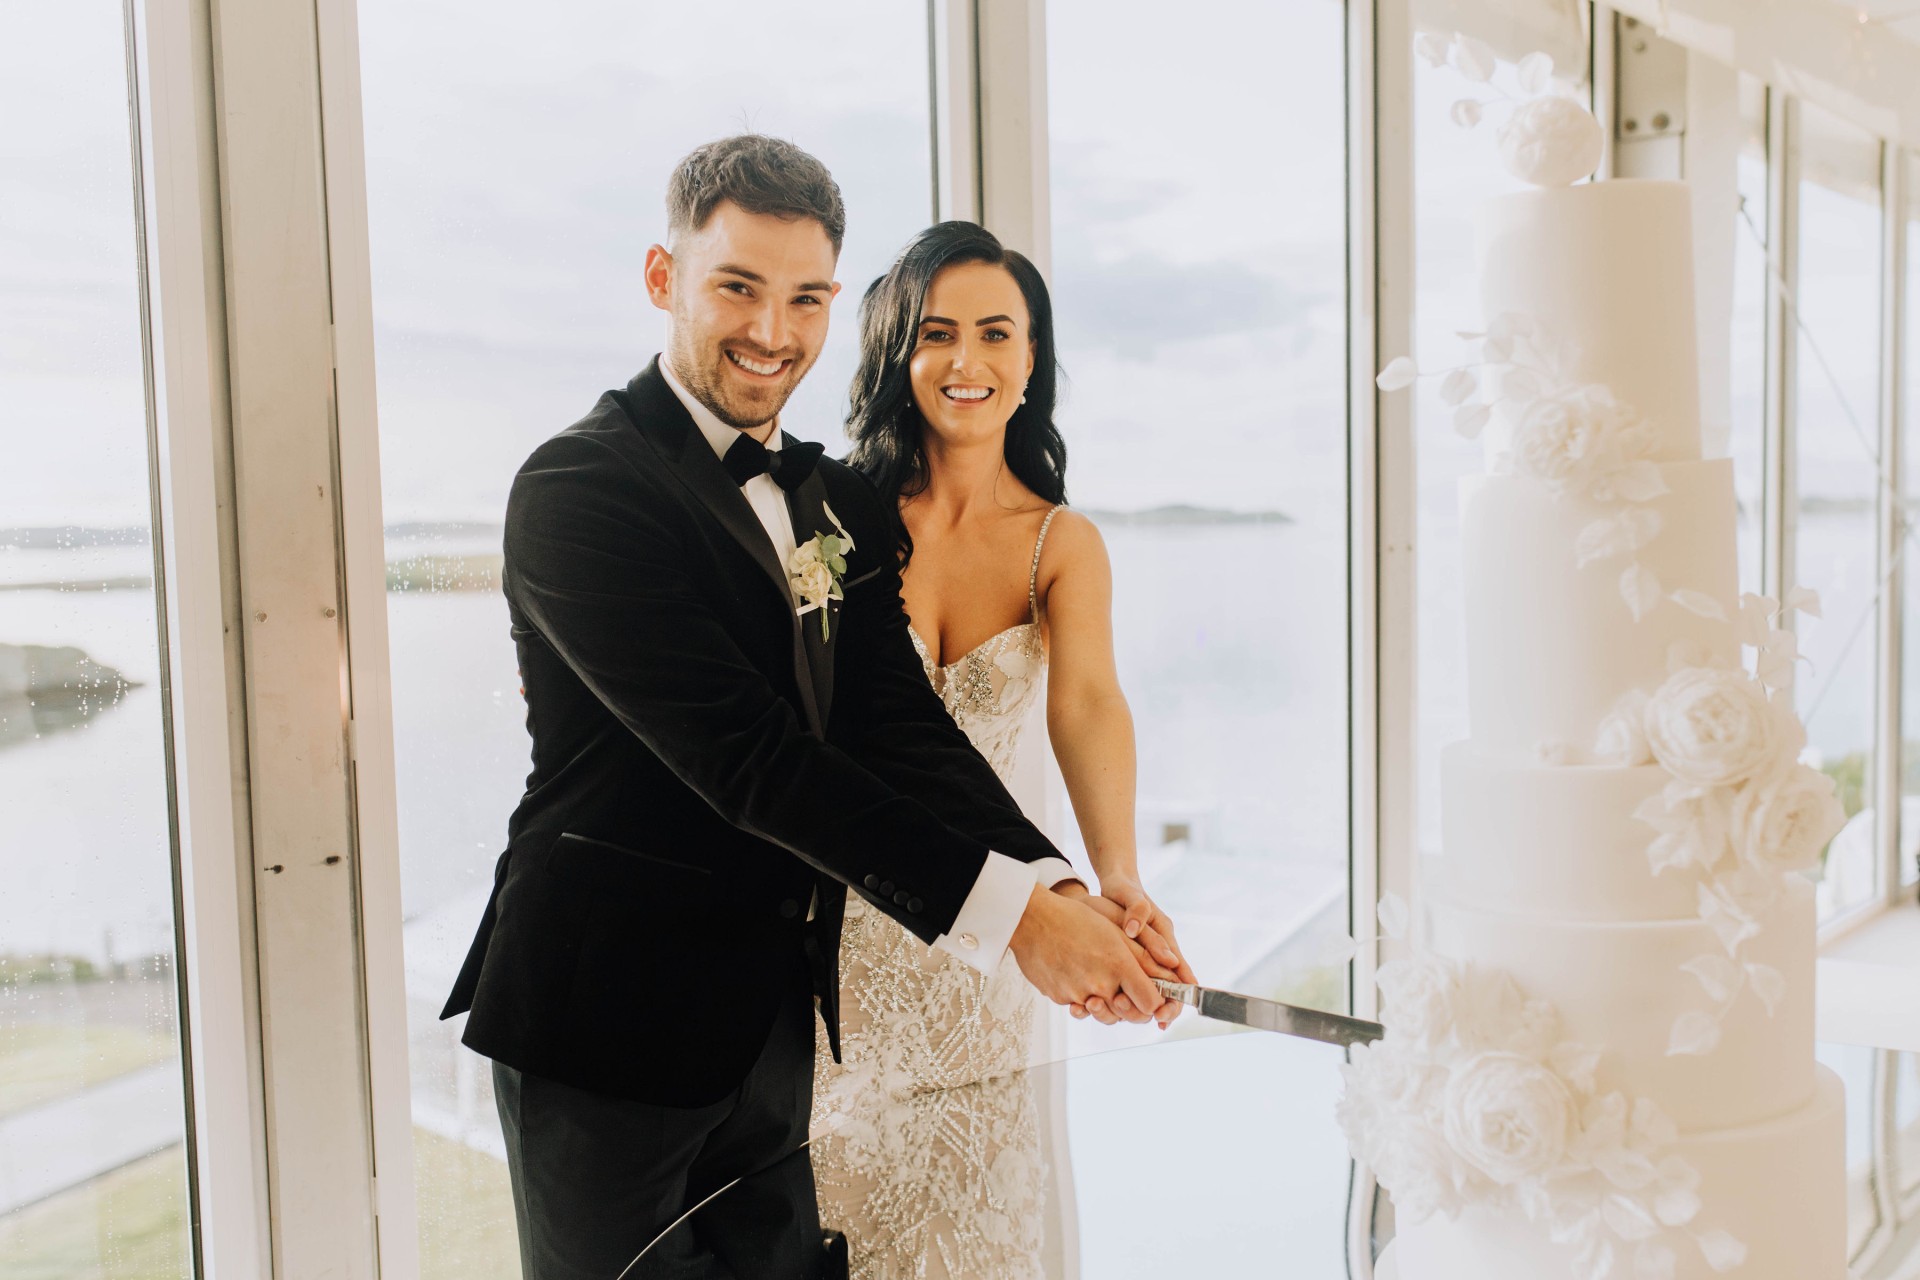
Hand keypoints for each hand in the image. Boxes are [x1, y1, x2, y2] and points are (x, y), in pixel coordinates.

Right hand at [1009, 885, 1165, 1025]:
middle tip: (1128, 991)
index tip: (1154, 994)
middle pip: (1127, 1015)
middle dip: (1132, 1006)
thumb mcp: (1116, 929)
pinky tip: (1077, 973)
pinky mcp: (1059, 998)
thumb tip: (1172, 971)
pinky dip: (1082, 995)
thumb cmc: (1076, 918)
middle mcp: (1099, 985)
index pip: (1150, 1002)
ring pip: (1102, 1012)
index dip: (1156, 1001)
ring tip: (1101, 981)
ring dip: (1107, 1002)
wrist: (1032, 919)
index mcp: (1119, 965)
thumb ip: (1146, 954)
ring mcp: (1077, 994)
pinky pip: (1079, 1005)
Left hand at [1072, 892, 1195, 1028]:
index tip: (1168, 1010)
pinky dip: (1132, 994)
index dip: (1180, 993)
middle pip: (1171, 984)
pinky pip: (1136, 981)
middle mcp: (1159, 948)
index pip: (1180, 969)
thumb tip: (1133, 931)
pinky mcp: (1132, 958)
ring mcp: (1146, 954)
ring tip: (1134, 1014)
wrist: (1113, 883)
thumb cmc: (1123, 888)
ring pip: (1153, 986)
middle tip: (1157, 1020)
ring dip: (1147, 1002)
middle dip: (1166, 1004)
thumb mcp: (1129, 895)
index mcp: (1164, 934)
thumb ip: (1136, 912)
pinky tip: (1118, 1007)